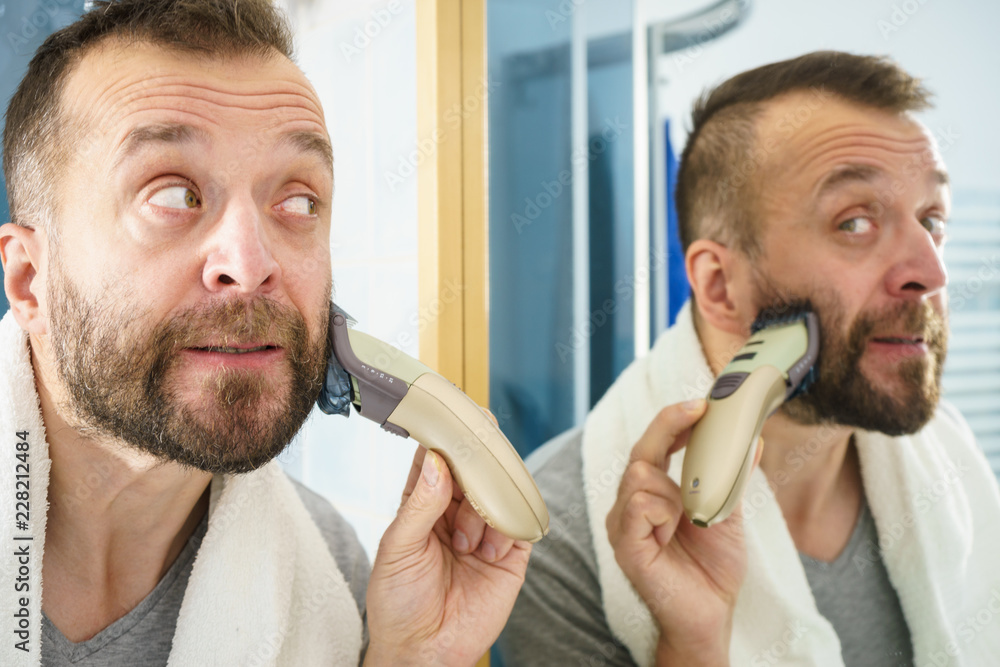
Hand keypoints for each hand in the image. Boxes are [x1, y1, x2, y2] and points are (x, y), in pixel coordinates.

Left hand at [364, 445, 531, 666]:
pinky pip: (521, 525)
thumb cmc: (398, 604)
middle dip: (474, 468)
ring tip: (466, 544)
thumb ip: (419, 504)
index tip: (453, 417)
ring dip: (484, 512)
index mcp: (423, 506)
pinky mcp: (510, 555)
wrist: (424, 652)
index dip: (444, 438)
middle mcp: (455, 513)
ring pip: (498, 495)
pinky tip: (488, 551)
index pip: (435, 460)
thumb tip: (434, 461)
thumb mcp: (398, 550)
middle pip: (473, 471)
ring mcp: (485, 532)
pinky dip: (508, 529)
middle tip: (476, 460)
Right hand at [606, 399, 759, 665]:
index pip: (653, 445)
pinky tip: (673, 528)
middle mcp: (631, 504)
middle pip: (642, 450)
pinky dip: (662, 510)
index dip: (672, 421)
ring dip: (675, 488)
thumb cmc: (713, 566)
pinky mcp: (625, 545)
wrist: (711, 614)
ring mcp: (623, 524)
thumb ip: (732, 475)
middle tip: (698, 410)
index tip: (700, 404)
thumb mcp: (728, 511)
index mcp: (651, 492)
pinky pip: (638, 506)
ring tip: (691, 516)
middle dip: (669, 426)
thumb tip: (752, 438)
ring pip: (640, 475)